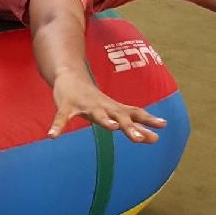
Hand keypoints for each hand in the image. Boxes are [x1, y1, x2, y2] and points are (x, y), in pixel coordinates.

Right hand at [47, 73, 166, 142]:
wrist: (69, 76)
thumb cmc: (95, 100)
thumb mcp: (114, 111)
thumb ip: (134, 125)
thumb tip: (157, 138)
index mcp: (114, 108)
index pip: (134, 113)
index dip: (148, 119)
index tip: (163, 125)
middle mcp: (102, 106)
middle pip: (119, 116)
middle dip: (130, 127)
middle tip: (141, 139)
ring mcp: (85, 105)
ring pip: (96, 114)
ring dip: (104, 120)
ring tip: (112, 128)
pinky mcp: (66, 106)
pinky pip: (61, 118)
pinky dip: (57, 126)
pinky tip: (52, 136)